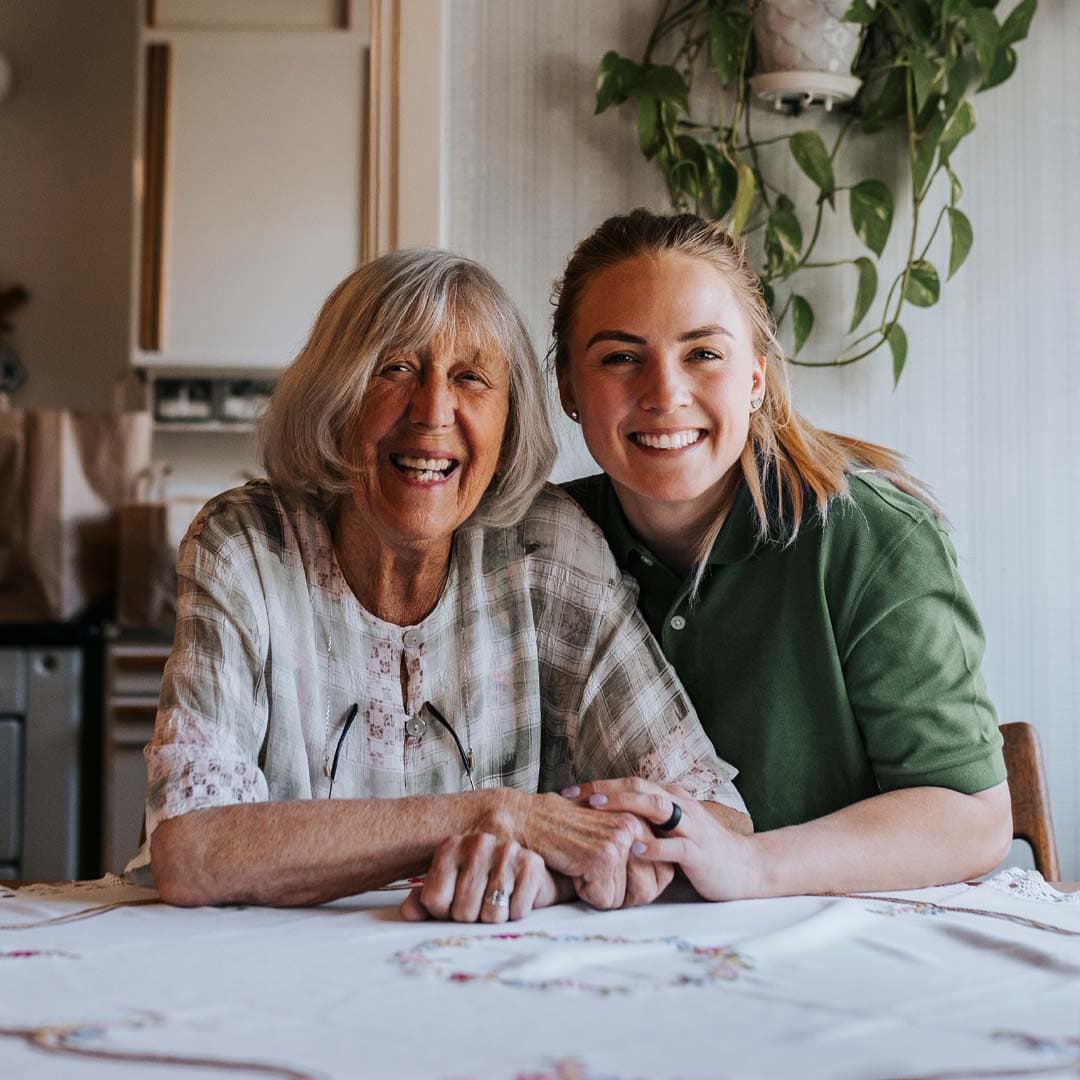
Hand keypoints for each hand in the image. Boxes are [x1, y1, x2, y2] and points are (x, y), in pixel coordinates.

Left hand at [399, 832, 570, 922]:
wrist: (528, 873)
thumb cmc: (483, 883)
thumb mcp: (450, 888)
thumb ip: (424, 900)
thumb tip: (408, 913)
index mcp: (451, 846)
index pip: (434, 899)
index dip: (444, 912)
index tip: (455, 903)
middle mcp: (477, 842)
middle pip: (463, 911)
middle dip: (472, 918)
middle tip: (481, 903)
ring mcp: (505, 851)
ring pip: (491, 915)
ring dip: (495, 917)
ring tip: (499, 900)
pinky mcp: (531, 864)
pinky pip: (516, 912)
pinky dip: (517, 913)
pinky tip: (516, 896)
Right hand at [558, 788, 675, 907]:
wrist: (527, 819)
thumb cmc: (563, 829)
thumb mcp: (608, 832)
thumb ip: (636, 848)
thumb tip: (662, 878)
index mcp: (642, 818)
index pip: (663, 874)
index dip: (636, 885)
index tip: (611, 872)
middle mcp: (636, 825)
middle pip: (649, 888)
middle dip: (621, 893)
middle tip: (594, 872)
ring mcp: (621, 840)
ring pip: (626, 897)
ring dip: (601, 892)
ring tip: (581, 865)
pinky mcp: (603, 856)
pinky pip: (605, 900)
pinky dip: (585, 893)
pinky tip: (572, 867)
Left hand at [567, 778, 760, 901]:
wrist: (746, 867)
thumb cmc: (703, 849)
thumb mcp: (672, 829)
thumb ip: (646, 821)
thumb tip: (605, 822)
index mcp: (671, 797)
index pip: (631, 783)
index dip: (599, 785)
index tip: (568, 791)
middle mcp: (680, 805)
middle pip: (639, 787)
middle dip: (605, 788)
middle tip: (574, 795)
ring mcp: (692, 827)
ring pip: (657, 807)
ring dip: (626, 804)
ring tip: (598, 807)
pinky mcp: (699, 852)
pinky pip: (676, 846)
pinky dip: (655, 846)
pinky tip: (635, 848)